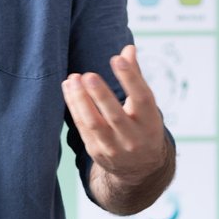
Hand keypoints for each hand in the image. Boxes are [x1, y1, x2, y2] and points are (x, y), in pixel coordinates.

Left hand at [63, 44, 168, 183]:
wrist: (140, 170)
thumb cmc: (142, 127)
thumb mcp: (146, 107)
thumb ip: (136, 77)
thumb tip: (128, 48)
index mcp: (150, 122)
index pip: (142, 98)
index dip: (131, 78)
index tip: (117, 58)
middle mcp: (133, 138)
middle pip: (115, 115)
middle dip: (100, 95)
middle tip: (88, 74)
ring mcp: (114, 148)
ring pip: (94, 124)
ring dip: (80, 101)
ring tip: (72, 79)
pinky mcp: (97, 152)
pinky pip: (82, 129)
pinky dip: (74, 108)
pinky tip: (68, 89)